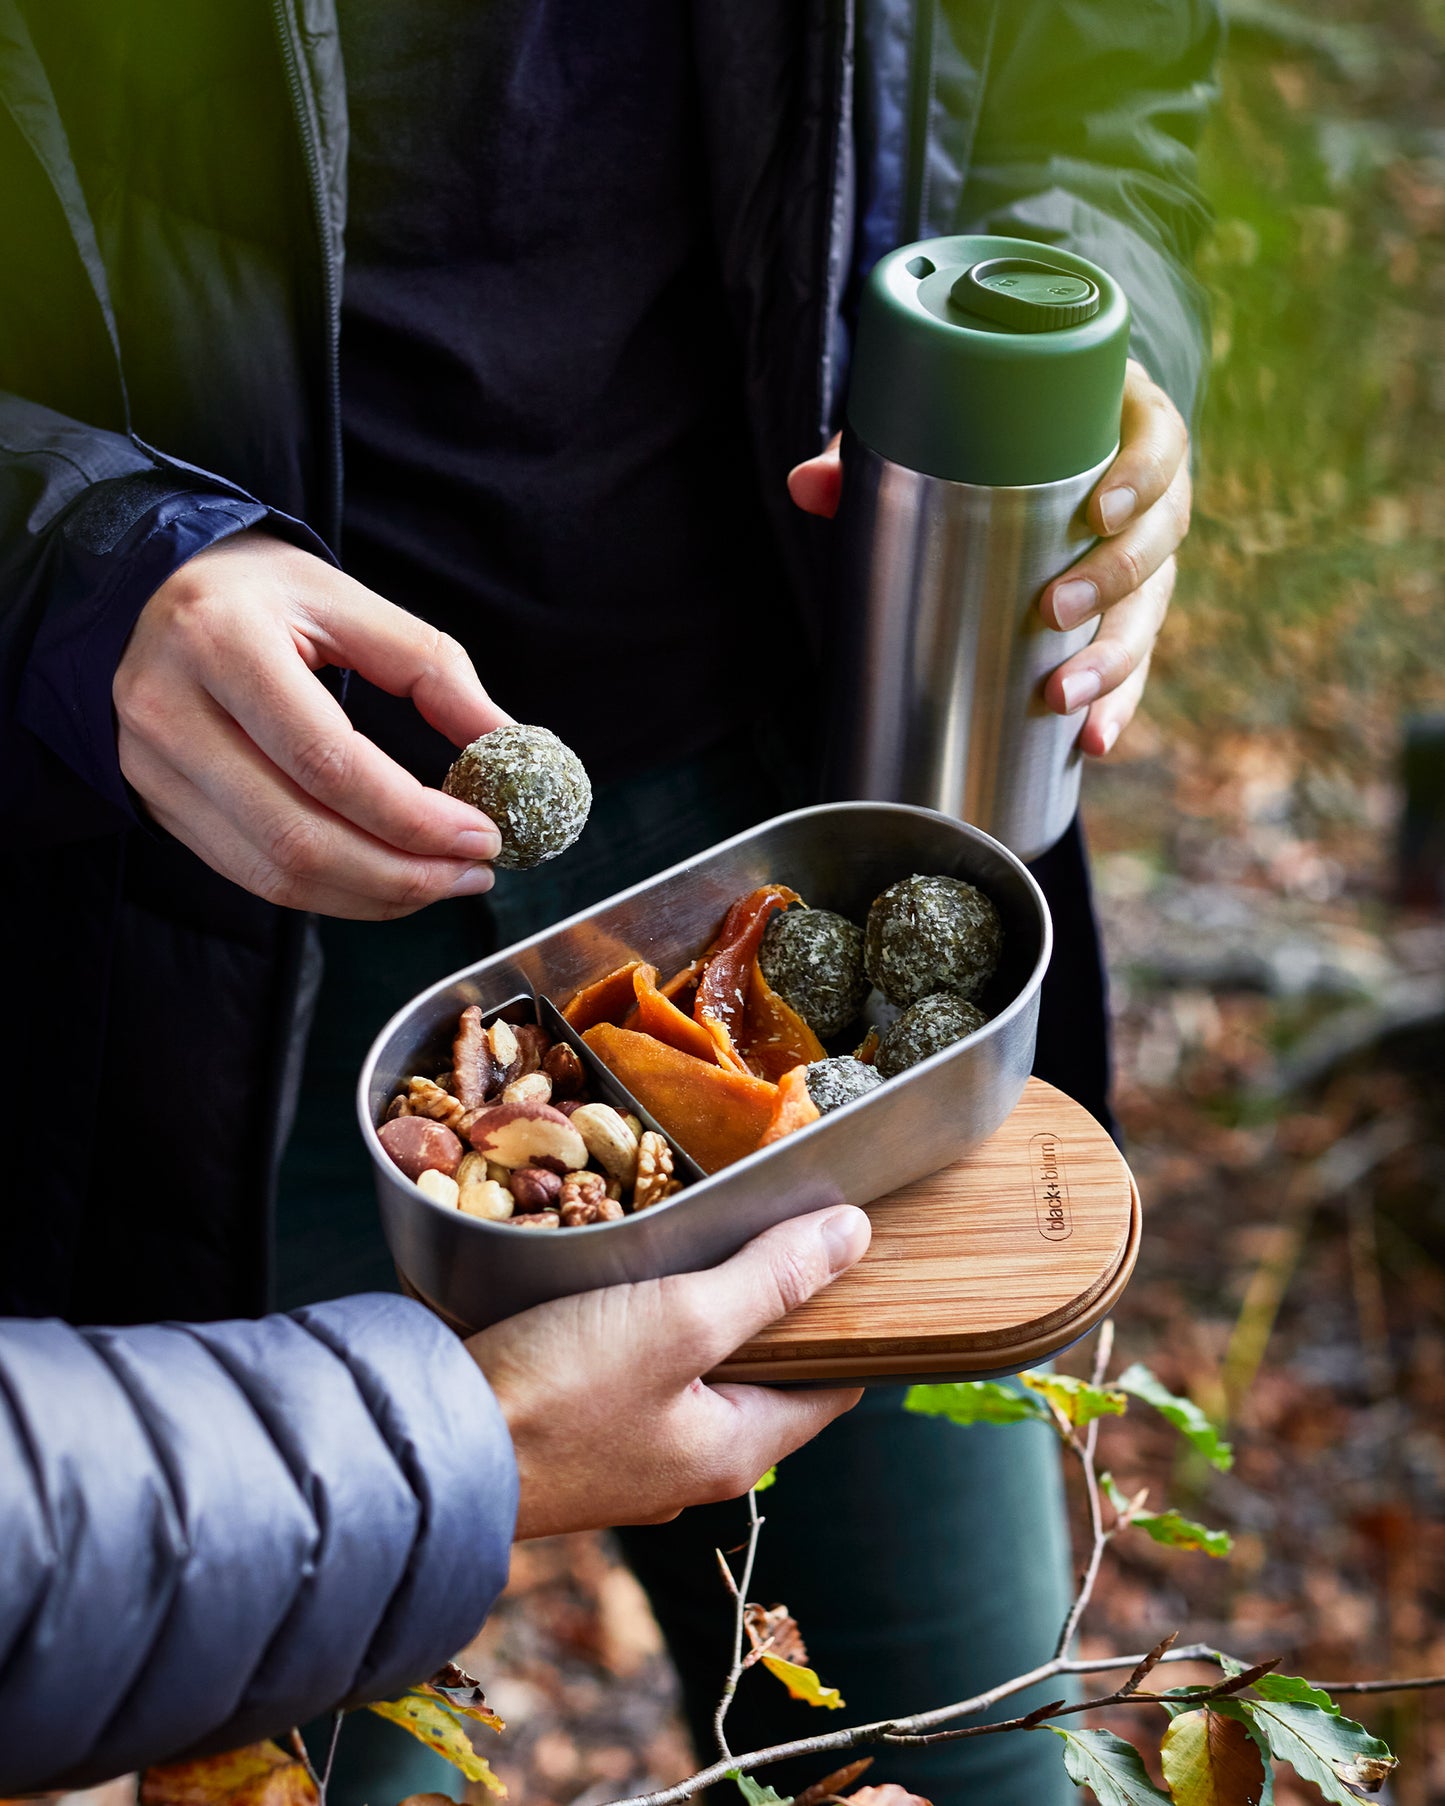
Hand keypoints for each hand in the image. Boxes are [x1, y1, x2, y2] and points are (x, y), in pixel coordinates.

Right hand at [114, 531, 509, 916]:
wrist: (136, 590)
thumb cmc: (251, 589)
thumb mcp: (340, 597)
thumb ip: (429, 666)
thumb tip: (507, 741)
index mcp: (221, 643)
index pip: (328, 761)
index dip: (413, 815)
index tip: (484, 834)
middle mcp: (170, 713)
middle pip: (298, 837)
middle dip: (402, 873)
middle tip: (474, 874)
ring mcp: (152, 769)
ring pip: (274, 874)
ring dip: (373, 895)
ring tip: (442, 882)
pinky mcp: (157, 805)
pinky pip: (251, 876)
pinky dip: (331, 892)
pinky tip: (385, 878)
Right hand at [467, 1205, 871, 1537]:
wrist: (427, 1449)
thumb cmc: (560, 1391)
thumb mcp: (680, 1320)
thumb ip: (768, 1279)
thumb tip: (854, 1235)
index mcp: (736, 1450)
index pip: (831, 1382)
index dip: (849, 1315)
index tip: (850, 1248)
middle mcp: (690, 1464)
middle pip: (761, 1373)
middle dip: (769, 1303)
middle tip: (769, 1220)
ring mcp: (629, 1455)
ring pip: (693, 1370)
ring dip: (698, 1309)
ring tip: (694, 1236)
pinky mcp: (575, 1436)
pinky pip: (634, 1374)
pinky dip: (642, 1326)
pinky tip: (621, 1279)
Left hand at [787, 358, 1189, 757]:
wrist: (1025, 441)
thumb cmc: (989, 427)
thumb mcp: (942, 426)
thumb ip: (877, 450)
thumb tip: (807, 485)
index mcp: (1123, 425)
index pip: (1160, 442)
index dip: (1142, 475)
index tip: (1101, 509)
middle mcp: (1149, 494)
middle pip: (1160, 538)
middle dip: (1112, 581)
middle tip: (1051, 612)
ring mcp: (1145, 558)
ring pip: (1151, 609)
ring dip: (1116, 659)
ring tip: (1065, 697)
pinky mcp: (1130, 612)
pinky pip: (1138, 660)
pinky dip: (1118, 702)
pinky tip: (1093, 740)